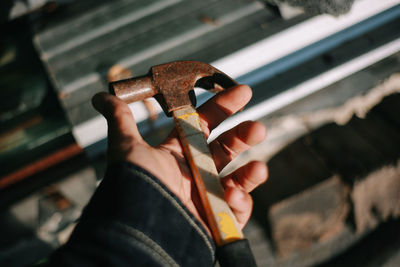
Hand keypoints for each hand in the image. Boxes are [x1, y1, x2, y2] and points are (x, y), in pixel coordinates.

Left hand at [92, 85, 267, 233]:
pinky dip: (240, 204)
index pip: (204, 124)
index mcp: (177, 153)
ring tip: (259, 169)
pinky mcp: (214, 221)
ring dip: (251, 173)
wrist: (137, 229)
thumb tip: (101, 95)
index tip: (243, 92)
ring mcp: (205, 196)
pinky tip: (233, 198)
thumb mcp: (126, 147)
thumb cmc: (133, 185)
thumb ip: (120, 119)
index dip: (223, 107)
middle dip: (244, 136)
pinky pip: (236, 211)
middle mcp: (193, 172)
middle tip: (257, 128)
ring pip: (237, 180)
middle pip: (226, 149)